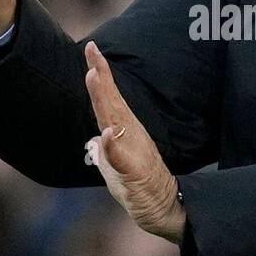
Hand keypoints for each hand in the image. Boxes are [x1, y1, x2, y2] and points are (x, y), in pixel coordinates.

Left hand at [83, 41, 185, 243]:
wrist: (163, 206)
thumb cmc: (138, 185)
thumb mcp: (114, 166)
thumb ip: (105, 151)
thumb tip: (95, 141)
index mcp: (122, 131)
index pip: (108, 98)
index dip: (100, 74)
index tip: (92, 49)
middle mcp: (128, 134)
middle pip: (111, 101)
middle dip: (101, 76)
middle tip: (92, 51)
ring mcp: (132, 151)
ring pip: (115, 121)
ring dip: (104, 100)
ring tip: (94, 76)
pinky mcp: (133, 172)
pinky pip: (121, 158)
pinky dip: (113, 145)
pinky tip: (106, 133)